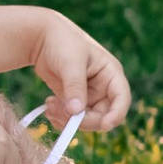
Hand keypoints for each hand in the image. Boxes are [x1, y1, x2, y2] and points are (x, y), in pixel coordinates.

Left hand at [29, 12, 130, 133]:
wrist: (40, 37)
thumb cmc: (61, 42)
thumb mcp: (70, 62)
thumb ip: (74, 86)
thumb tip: (76, 111)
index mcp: (111, 74)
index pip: (121, 99)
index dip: (116, 114)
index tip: (105, 126)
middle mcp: (103, 88)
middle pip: (102, 115)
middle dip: (83, 120)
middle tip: (61, 114)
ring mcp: (88, 95)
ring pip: (86, 120)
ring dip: (68, 119)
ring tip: (50, 107)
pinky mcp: (73, 99)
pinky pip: (72, 117)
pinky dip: (61, 118)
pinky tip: (48, 107)